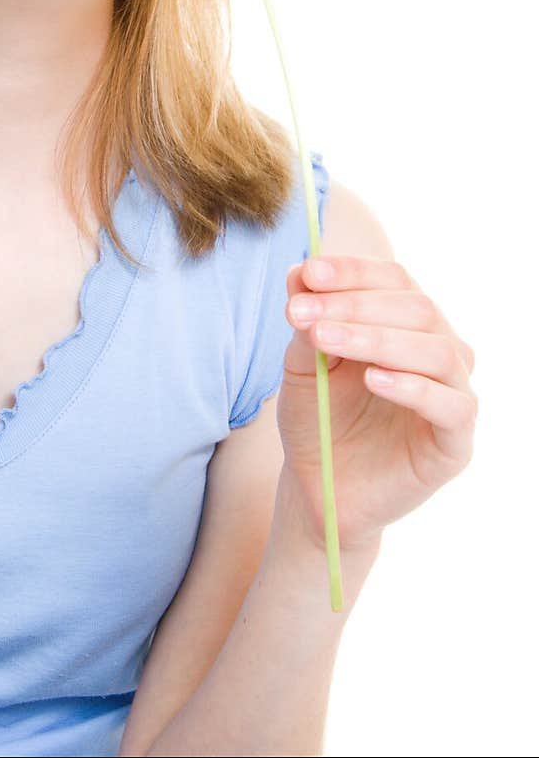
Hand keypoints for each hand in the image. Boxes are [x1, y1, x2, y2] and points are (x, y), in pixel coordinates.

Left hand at [276, 255, 476, 554]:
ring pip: (436, 349)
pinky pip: (452, 406)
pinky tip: (372, 380)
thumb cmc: (317, 418)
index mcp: (407, 323)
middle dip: (355, 304)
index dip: (353, 271)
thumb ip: (307, 318)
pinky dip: (413, 387)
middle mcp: (439, 350)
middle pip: (417, 308)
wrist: (319, 487)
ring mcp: (454, 394)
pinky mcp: (457, 442)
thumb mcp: (302, 364)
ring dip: (376, 339)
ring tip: (325, 339)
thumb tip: (299, 270)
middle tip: (302, 313)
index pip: (394, 279)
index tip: (308, 272)